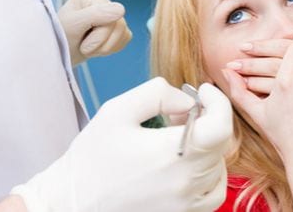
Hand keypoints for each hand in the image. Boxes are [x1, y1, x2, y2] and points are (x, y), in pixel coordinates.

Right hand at [11, 78, 232, 211]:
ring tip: (179, 137)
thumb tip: (188, 101)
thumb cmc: (91, 157)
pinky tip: (188, 163)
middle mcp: (185, 182)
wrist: (71, 203)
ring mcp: (186, 204)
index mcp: (171, 154)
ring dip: (207, 145)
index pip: (221, 127)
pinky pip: (214, 192)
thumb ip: (158, 94)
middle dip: (207, 118)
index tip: (203, 91)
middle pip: (220, 144)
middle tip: (180, 113)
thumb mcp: (117, 110)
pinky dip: (210, 173)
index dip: (219, 102)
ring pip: (219, 166)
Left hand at [58, 0, 131, 65]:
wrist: (60, 55)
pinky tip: (97, 47)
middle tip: (83, 46)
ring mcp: (112, 14)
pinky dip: (111, 48)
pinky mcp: (118, 27)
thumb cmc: (60, 38)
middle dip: (101, 43)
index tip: (80, 40)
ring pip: (124, 33)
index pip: (110, 15)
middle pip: (119, 24)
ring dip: (105, 47)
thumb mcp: (73, 25)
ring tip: (89, 47)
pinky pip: (125, 38)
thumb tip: (121, 9)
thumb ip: (95, 14)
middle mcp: (102, 1)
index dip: (99, 35)